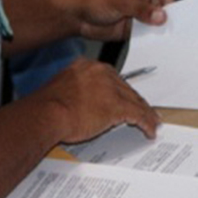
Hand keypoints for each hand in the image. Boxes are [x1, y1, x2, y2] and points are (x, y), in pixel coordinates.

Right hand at [41, 57, 161, 141]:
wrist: (45, 114)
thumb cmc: (45, 108)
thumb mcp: (60, 92)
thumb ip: (75, 94)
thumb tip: (80, 104)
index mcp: (86, 67)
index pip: (112, 79)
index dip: (122, 91)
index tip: (128, 99)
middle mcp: (101, 73)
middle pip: (126, 88)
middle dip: (136, 102)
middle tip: (146, 112)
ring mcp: (110, 88)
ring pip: (135, 100)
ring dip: (145, 113)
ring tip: (152, 122)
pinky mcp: (116, 106)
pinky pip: (138, 114)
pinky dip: (146, 123)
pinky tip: (150, 130)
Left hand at [73, 0, 174, 41]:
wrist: (76, 15)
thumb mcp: (120, 0)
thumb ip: (141, 9)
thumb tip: (161, 16)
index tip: (169, 13)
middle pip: (163, 4)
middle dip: (164, 15)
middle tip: (167, 27)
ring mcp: (139, 10)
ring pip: (156, 19)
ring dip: (157, 27)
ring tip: (159, 35)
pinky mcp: (134, 25)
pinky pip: (147, 31)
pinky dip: (150, 37)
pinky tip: (150, 41)